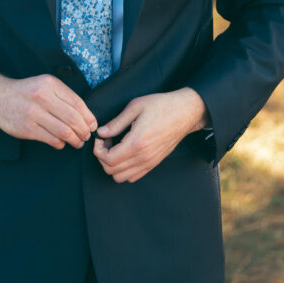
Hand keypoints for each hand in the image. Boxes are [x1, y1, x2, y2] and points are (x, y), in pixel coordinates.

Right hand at [0, 69, 97, 148]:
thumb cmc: (27, 92)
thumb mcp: (46, 85)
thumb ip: (64, 97)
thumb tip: (86, 117)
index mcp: (50, 84)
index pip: (77, 103)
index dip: (89, 117)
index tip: (93, 125)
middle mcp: (42, 97)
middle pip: (73, 119)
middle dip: (83, 131)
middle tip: (86, 136)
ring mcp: (33, 113)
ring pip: (64, 131)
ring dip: (75, 140)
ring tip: (77, 142)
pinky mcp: (26, 128)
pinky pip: (51, 139)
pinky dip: (60, 143)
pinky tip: (62, 143)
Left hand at [92, 87, 208, 182]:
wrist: (185, 112)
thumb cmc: (162, 105)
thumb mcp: (135, 107)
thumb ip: (116, 122)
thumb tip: (101, 133)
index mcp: (137, 142)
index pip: (108, 159)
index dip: (98, 150)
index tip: (100, 138)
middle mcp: (143, 157)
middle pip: (112, 171)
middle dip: (102, 157)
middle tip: (106, 141)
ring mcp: (150, 162)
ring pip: (121, 177)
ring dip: (113, 165)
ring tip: (115, 148)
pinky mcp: (154, 163)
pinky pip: (133, 177)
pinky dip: (124, 170)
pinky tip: (125, 153)